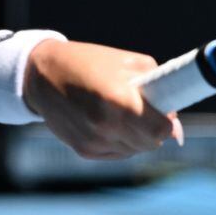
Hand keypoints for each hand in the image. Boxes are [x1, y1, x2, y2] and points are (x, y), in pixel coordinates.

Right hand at [23, 40, 182, 158]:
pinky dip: (120, 140)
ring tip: (123, 110)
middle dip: (153, 129)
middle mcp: (105, 125)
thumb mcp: (126, 61)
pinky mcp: (84, 151)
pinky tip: (109, 120)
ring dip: (136, 135)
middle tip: (146, 110)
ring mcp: (94, 141)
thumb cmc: (88, 62)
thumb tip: (174, 117)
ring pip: (134, 150)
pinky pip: (116, 152)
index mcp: (118, 100)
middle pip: (149, 143)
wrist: (41, 75)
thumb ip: (157, 85)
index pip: (159, 130)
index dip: (166, 123)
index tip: (164, 113)